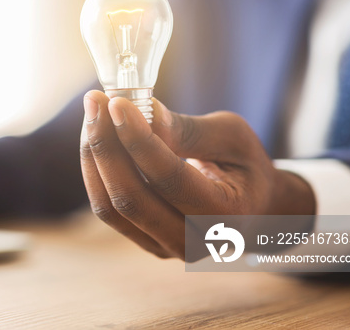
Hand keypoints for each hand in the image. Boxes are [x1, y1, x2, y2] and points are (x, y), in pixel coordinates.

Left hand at [79, 90, 315, 259]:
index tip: (117, 103)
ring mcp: (166, 248)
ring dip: (94, 157)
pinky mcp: (145, 242)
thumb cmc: (245, 166)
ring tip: (93, 114)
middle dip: (106, 146)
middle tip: (95, 102)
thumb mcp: (232, 138)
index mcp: (225, 217)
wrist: (256, 208)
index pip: (169, 180)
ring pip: (111, 207)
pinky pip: (108, 210)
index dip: (138, 139)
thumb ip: (186, 130)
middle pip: (132, 199)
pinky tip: (96, 138)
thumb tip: (140, 110)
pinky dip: (96, 171)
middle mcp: (193, 242)